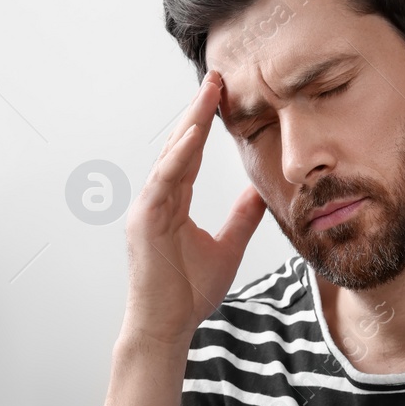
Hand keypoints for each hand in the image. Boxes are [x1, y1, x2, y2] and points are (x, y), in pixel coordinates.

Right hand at [121, 69, 268, 348]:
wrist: (167, 327)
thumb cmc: (189, 294)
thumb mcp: (227, 247)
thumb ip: (241, 219)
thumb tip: (259, 194)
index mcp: (171, 204)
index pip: (189, 155)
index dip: (205, 124)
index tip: (222, 95)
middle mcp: (156, 200)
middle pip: (179, 146)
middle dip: (197, 112)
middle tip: (216, 78)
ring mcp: (147, 208)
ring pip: (171, 156)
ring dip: (190, 123)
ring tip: (208, 93)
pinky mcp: (145, 220)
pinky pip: (164, 180)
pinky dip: (179, 156)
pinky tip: (195, 133)